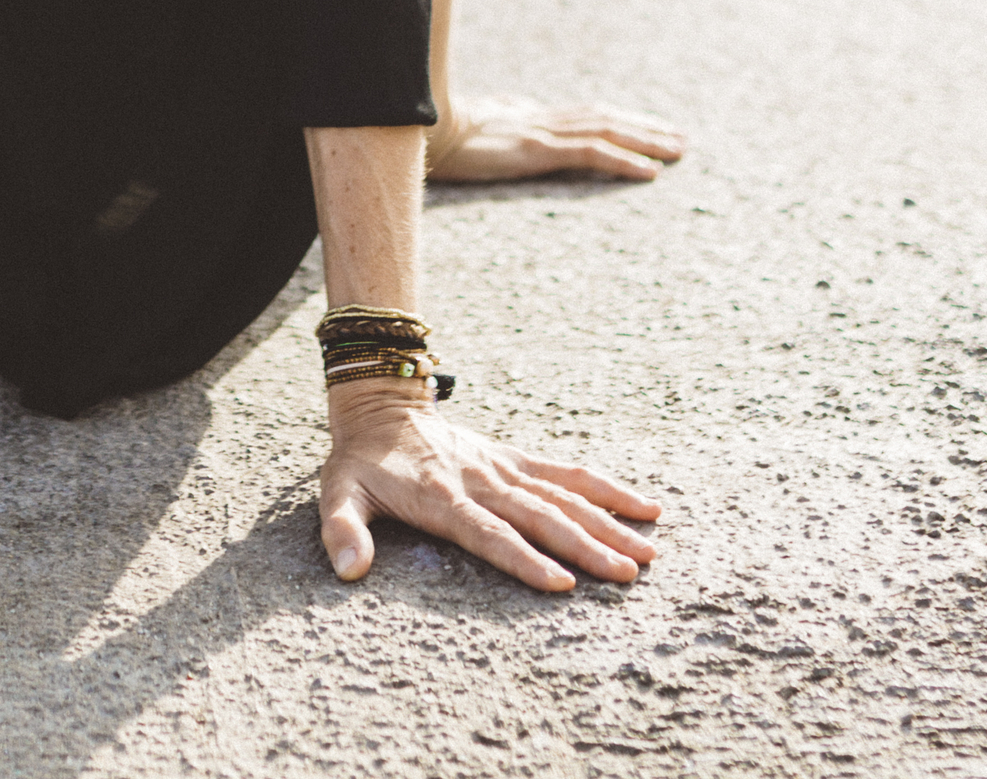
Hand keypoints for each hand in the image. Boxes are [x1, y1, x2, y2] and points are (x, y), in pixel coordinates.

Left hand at [317, 385, 661, 591]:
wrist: (380, 403)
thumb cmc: (360, 460)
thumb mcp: (338, 492)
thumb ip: (343, 530)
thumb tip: (350, 571)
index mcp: (444, 497)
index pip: (491, 534)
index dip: (525, 559)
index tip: (561, 583)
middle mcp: (482, 482)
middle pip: (542, 518)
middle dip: (586, 547)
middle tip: (627, 575)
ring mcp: (504, 468)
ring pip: (564, 497)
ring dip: (607, 523)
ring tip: (648, 551)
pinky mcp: (515, 459)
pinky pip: (566, 473)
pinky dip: (605, 489)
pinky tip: (644, 506)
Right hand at [427, 93, 685, 183]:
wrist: (414, 132)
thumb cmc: (435, 133)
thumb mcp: (475, 125)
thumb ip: (499, 118)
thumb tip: (512, 113)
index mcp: (529, 116)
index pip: (587, 115)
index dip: (621, 120)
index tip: (649, 128)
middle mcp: (541, 119)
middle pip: (606, 118)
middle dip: (645, 128)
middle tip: (681, 140)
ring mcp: (540, 133)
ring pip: (607, 132)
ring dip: (646, 141)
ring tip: (678, 151)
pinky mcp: (535, 150)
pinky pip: (591, 154)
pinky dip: (623, 160)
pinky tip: (649, 171)